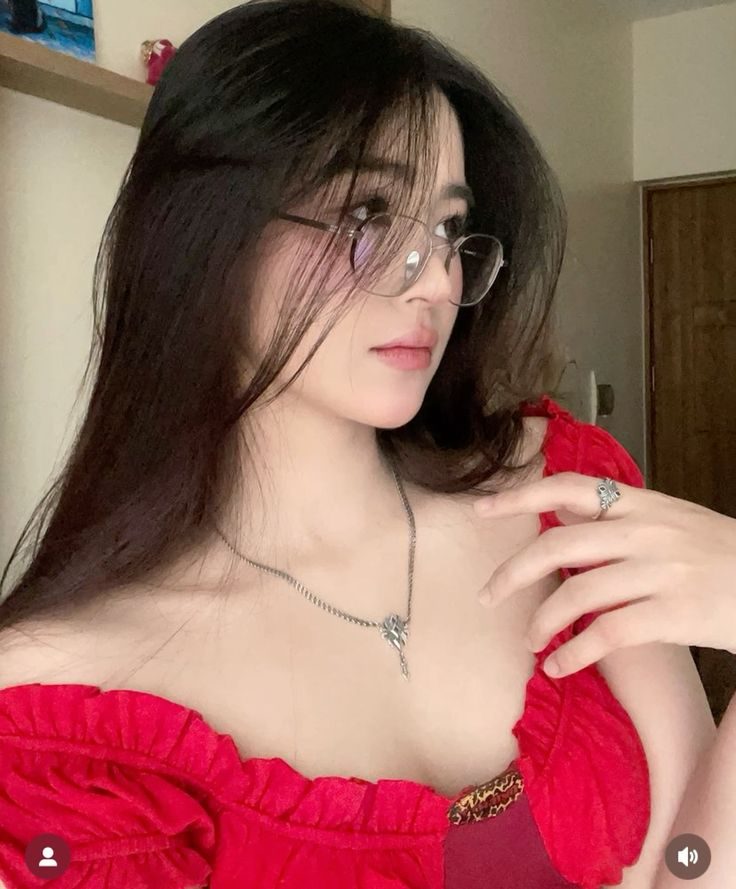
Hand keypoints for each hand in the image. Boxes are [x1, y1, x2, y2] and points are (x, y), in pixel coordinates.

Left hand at [474, 472, 735, 677]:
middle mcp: (647, 532)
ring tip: (530, 640)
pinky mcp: (674, 613)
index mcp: (643, 504)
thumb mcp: (674, 522)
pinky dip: (574, 653)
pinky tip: (559, 665)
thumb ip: (620, 520)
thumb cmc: (723, 556)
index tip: (481, 509)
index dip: (519, 496)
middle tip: (488, 596)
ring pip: (577, 592)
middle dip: (512, 572)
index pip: (570, 487)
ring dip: (541, 621)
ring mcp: (662, 572)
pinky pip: (607, 634)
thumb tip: (561, 523)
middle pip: (558, 545)